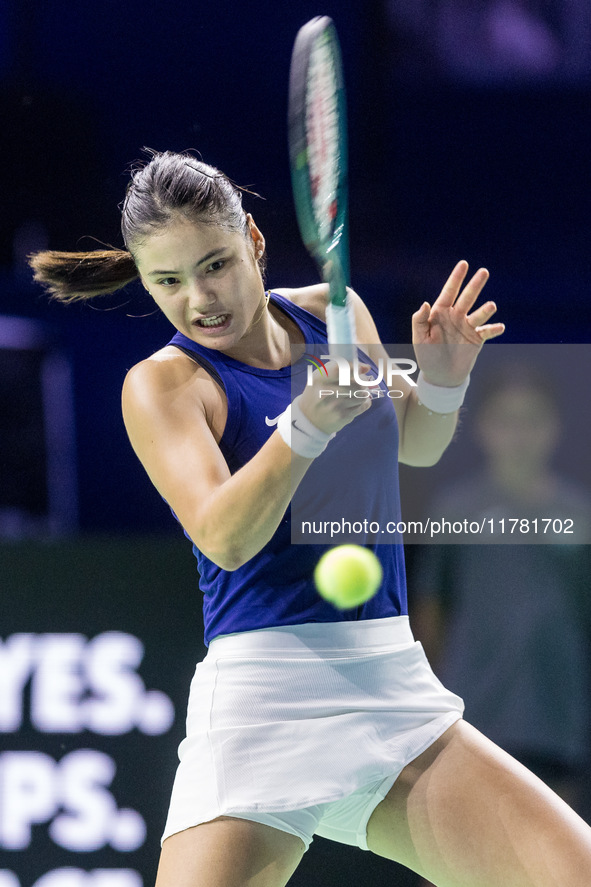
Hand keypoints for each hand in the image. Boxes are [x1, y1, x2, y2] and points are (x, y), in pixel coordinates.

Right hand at [298, 360, 372, 434]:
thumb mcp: (320, 378)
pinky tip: (358, 403)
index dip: (356, 368)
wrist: (309, 420)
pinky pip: (363, 406)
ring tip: (358, 394)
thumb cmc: (317, 394)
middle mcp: (326, 392)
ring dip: (364, 393)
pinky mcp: (342, 416)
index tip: (363, 369)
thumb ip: (339, 368)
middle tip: (361, 383)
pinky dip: (365, 403)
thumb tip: (366, 368)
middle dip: (363, 382)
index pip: (342, 368)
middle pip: (356, 383)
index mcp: (318, 379)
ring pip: (362, 394)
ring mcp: (334, 406)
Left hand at [412, 260, 504, 386]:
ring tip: (491, 306)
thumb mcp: (419, 339)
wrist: (441, 377)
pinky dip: (493, 329)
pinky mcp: (477, 339)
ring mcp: (467, 327)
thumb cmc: (427, 356)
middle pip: (467, 297)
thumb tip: (425, 303)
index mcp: (440, 314)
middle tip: (484, 272)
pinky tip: (500, 327)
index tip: (464, 264)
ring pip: (479, 314)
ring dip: (485, 309)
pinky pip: (487, 332)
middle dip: (475, 285)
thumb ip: (420, 320)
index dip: (456, 278)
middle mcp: (456, 317)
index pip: (449, 292)